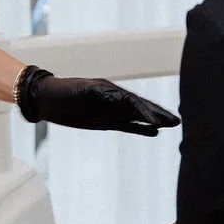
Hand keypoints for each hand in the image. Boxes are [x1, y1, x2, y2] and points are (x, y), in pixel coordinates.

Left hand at [18, 69, 179, 135]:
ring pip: (137, 117)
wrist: (46, 99)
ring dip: (154, 121)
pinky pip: (127, 125)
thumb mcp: (79, 90)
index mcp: (110, 91)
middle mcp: (114, 100)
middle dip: (158, 115)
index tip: (159, 122)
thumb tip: (118, 97)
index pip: (133, 102)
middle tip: (177, 122)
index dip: (147, 112)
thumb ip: (98, 93)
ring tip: (171, 125)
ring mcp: (111, 111)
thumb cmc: (62, 92)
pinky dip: (140, 128)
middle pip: (141, 108)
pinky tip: (153, 132)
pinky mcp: (105, 121)